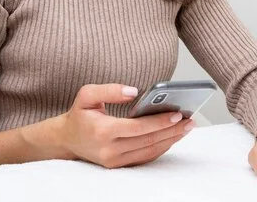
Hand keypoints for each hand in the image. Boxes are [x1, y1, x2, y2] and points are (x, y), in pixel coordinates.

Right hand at [57, 84, 193, 167]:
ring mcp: (114, 161)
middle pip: (148, 141)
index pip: (137, 128)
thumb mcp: (87, 95)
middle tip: (190, 120)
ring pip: (149, 151)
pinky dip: (161, 147)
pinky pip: (145, 157)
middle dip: (171, 130)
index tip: (177, 114)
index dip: (159, 122)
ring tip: (186, 127)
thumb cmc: (80, 114)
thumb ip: (109, 90)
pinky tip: (173, 136)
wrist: (67, 139)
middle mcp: (109, 150)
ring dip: (170, 140)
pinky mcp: (119, 166)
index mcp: (102, 131)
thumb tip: (134, 91)